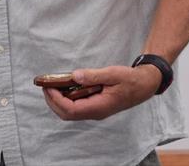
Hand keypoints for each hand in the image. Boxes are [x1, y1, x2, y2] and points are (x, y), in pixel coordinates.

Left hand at [41, 65, 159, 120]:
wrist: (143, 85)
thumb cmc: (129, 79)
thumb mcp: (112, 74)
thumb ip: (93, 76)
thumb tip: (74, 76)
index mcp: (99, 107)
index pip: (70, 109)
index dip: (55, 99)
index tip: (48, 86)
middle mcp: (95, 112)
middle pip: (66, 114)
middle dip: (52, 101)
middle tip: (45, 85)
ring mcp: (95, 111)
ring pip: (70, 112)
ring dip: (58, 100)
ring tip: (52, 84)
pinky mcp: (95, 106)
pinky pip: (76, 106)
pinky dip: (66, 98)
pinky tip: (64, 86)